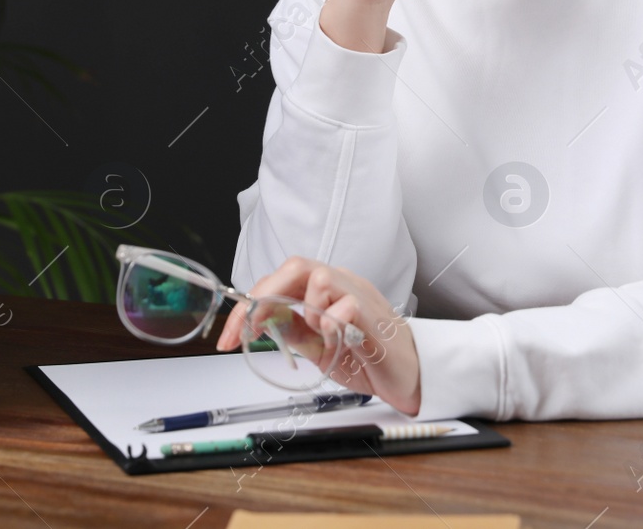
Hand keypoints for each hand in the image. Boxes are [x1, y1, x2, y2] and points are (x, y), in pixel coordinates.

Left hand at [215, 257, 421, 415]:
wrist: (411, 377)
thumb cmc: (369, 357)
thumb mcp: (319, 347)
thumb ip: (294, 331)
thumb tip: (262, 323)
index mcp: (326, 290)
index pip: (281, 281)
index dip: (249, 304)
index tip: (230, 335)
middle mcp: (342, 284)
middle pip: (296, 266)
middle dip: (263, 296)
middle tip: (249, 328)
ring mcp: (360, 295)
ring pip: (320, 276)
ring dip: (306, 308)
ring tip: (316, 335)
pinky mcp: (375, 316)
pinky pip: (346, 305)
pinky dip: (331, 322)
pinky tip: (334, 340)